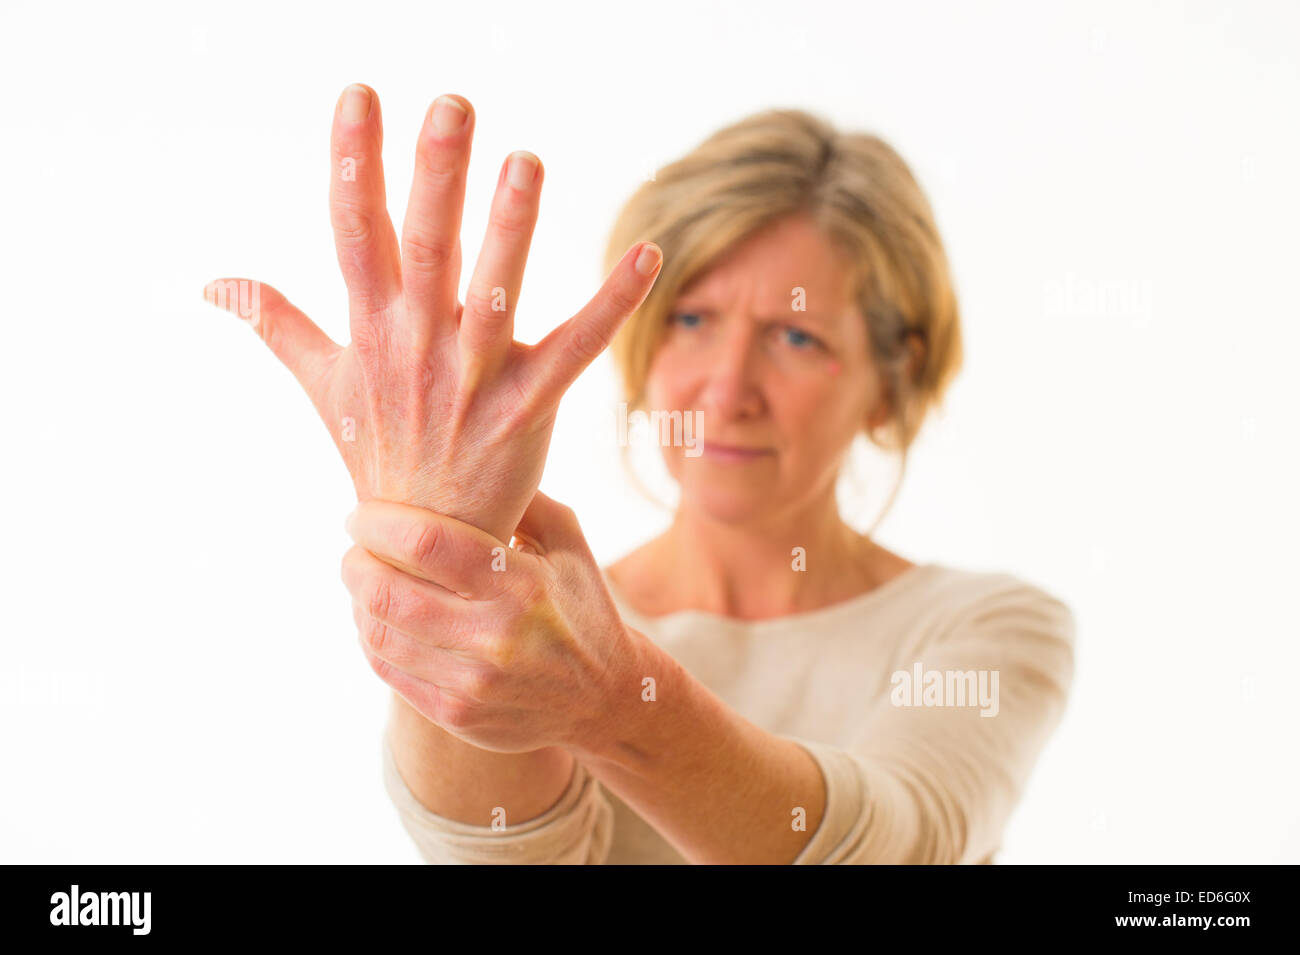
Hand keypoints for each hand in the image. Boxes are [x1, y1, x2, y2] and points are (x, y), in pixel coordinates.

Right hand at [203, 86, 661, 542]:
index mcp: (370, 331)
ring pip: (494, 294)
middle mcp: (418, 348)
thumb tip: (216, 283)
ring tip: (529, 163)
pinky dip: (612, 305)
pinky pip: (574, 351)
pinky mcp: (528, 409)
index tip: (359, 96)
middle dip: (436, 177)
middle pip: (424, 250)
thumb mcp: (322, 385)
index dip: (354, 164)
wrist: (421, 547)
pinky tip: (648, 255)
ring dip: (512, 230)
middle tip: (453, 107)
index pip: (354, 233)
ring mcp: (473, 380)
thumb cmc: (378, 452)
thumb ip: (277, 323)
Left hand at [340, 489, 638, 754]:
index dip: (379, 523)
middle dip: (356, 562)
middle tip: (354, 547)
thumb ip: (522, 497)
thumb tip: (465, 453)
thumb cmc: (578, 606)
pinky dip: (371, 637)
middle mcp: (495, 636)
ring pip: (379, 634)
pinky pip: (388, 670)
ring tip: (363, 579)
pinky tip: (378, 618)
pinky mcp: (456, 715)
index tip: (363, 514)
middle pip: (390, 591)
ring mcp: (473, 682)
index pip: (427, 543)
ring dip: (358, 600)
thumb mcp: (567, 543)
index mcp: (522, 584)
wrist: (603, 699)